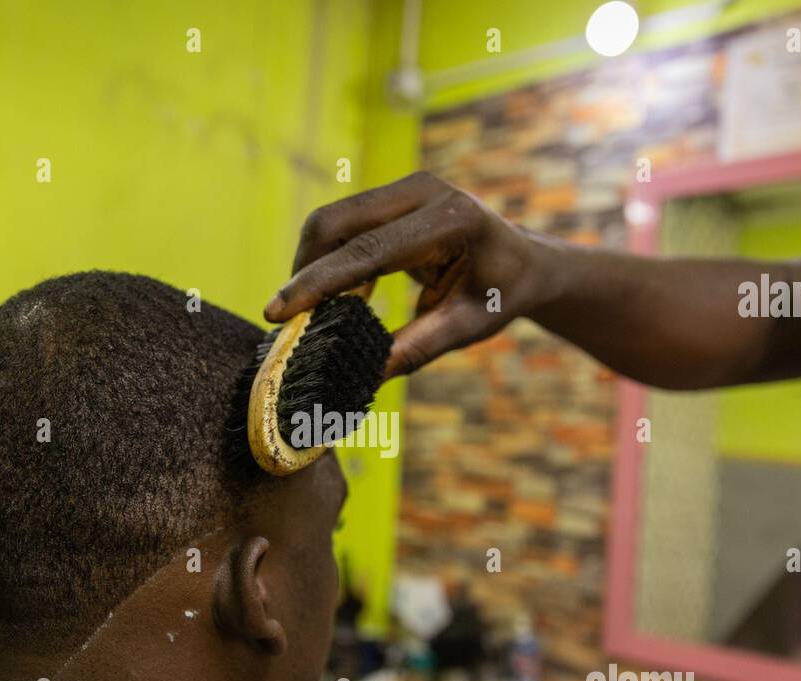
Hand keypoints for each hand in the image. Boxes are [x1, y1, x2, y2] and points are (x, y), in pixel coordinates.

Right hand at [263, 172, 547, 379]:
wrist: (525, 260)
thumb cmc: (501, 296)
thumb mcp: (466, 327)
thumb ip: (416, 348)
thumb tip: (364, 375)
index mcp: (451, 221)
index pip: (368, 252)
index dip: (317, 283)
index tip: (276, 311)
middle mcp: (426, 190)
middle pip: (338, 222)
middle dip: (305, 269)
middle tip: (287, 317)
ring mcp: (409, 185)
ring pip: (334, 218)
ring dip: (311, 261)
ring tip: (309, 307)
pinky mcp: (395, 191)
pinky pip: (345, 220)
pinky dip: (327, 255)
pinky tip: (330, 292)